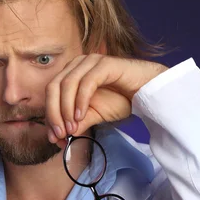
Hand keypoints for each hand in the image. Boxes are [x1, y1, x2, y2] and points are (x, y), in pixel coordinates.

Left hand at [44, 54, 167, 143]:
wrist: (149, 91)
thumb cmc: (121, 99)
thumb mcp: (94, 116)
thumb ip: (76, 123)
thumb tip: (57, 138)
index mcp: (71, 73)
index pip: (51, 93)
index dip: (49, 114)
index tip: (54, 136)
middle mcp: (78, 64)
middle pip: (54, 87)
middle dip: (54, 113)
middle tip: (60, 133)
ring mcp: (91, 61)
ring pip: (67, 84)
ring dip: (66, 109)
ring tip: (71, 128)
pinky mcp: (105, 63)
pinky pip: (86, 82)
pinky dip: (80, 100)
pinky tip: (81, 115)